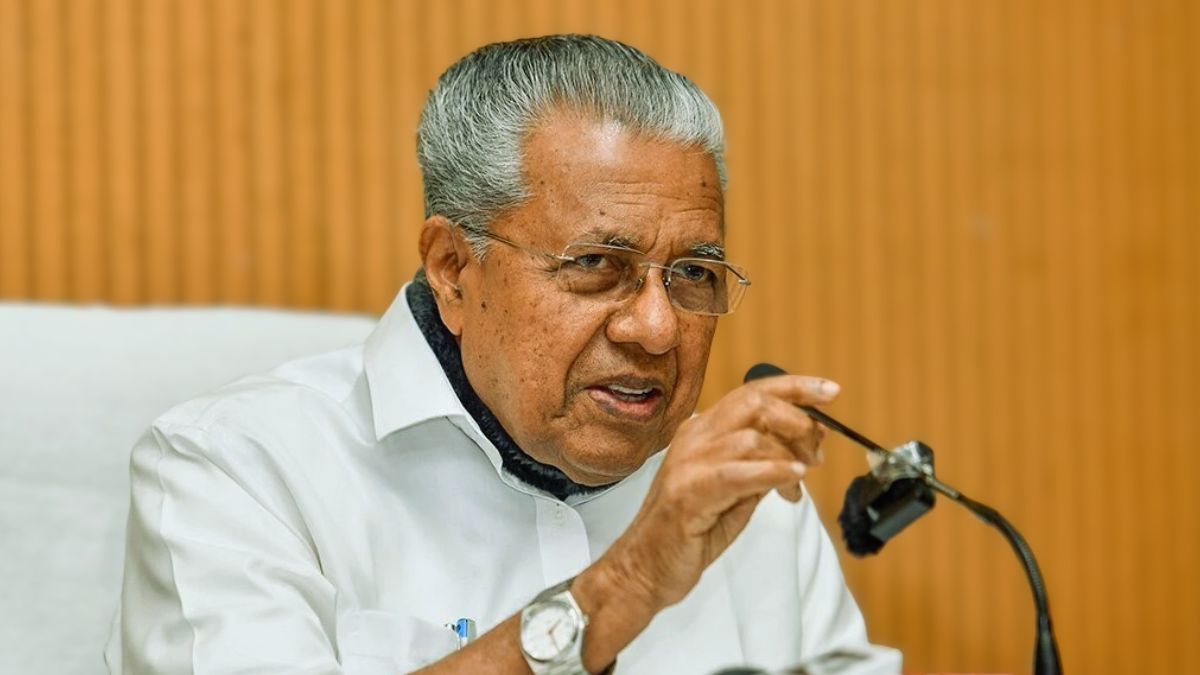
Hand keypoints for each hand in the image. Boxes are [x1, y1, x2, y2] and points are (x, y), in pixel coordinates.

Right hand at [602, 374, 837, 610]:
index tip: (830, 392)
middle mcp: (693, 437)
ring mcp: (688, 463)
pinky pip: (739, 472)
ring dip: (789, 457)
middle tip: (817, 452)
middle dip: (798, 421)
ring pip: (752, 437)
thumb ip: (764, 464)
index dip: (795, 387)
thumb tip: (806, 445)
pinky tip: (792, 483)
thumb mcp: (736, 491)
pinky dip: (773, 473)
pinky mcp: (688, 492)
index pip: (752, 391)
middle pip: (754, 402)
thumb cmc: (690, 532)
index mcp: (702, 430)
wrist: (645, 569)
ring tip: (798, 483)